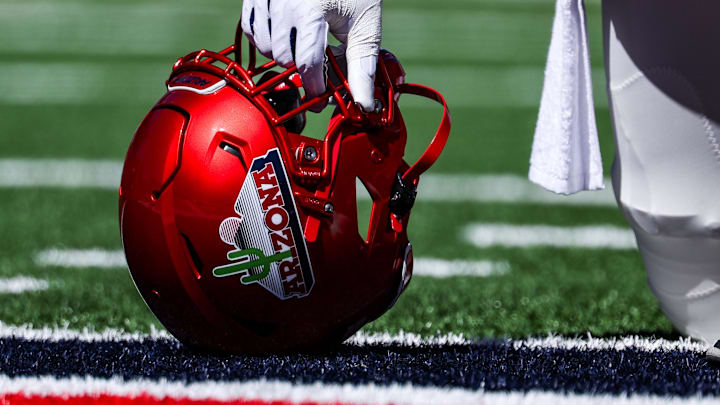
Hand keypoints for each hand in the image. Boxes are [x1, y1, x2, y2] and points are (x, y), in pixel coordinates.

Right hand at [241, 0, 382, 111]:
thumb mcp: (365, 25)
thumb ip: (362, 66)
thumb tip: (363, 102)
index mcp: (312, 9)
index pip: (307, 62)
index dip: (314, 87)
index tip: (321, 98)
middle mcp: (284, 2)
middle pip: (282, 57)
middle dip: (301, 66)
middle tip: (318, 64)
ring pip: (264, 46)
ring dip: (283, 53)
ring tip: (303, 44)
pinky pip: (252, 30)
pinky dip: (266, 38)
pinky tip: (286, 34)